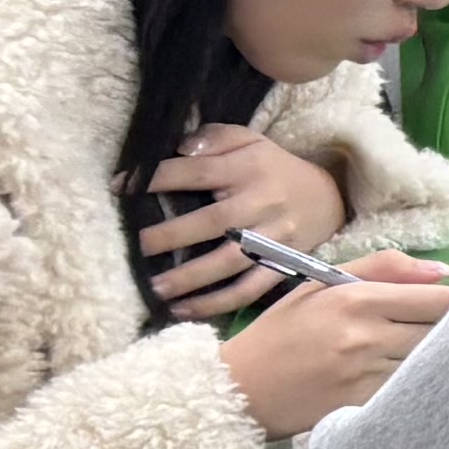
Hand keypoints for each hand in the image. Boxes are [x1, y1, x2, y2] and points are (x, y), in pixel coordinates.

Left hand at [140, 125, 345, 320]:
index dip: (155, 179)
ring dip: (190, 277)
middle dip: (170, 235)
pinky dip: (217, 303)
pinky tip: (183, 310)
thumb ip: (214, 137)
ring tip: (154, 288)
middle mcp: (260, 203)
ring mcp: (273, 238)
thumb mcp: (250, 141)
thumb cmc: (273, 168)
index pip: (196, 172)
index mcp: (248, 168)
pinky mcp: (281, 265)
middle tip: (136, 247)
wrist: (329, 198)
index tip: (119, 188)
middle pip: (212, 221)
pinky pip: (249, 288)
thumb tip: (178, 147)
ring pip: (230, 261)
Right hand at [219, 262, 448, 436]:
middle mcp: (366, 337)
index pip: (440, 300)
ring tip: (400, 354)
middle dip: (441, 329)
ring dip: (425, 357)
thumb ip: (385, 268)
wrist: (238, 390)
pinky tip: (386, 379)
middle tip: (421, 330)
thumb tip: (446, 271)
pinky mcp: (363, 405)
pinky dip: (405, 383)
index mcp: (356, 300)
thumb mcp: (321, 285)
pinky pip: (406, 389)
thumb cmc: (281, 332)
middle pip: (441, 332)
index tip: (439, 306)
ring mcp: (366, 375)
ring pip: (427, 361)